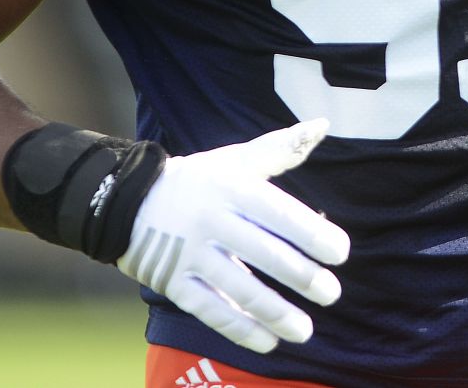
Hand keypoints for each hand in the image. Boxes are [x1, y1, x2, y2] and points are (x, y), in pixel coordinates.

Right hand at [119, 118, 349, 353]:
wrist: (127, 200)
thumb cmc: (198, 180)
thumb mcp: (235, 160)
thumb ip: (281, 148)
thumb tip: (323, 125)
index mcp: (231, 188)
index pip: (278, 212)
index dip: (311, 234)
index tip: (341, 254)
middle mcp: (211, 220)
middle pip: (263, 252)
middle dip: (301, 277)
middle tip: (332, 294)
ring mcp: (190, 254)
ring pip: (238, 288)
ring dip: (275, 312)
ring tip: (306, 330)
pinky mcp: (174, 282)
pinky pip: (209, 310)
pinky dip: (239, 329)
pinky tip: (268, 342)